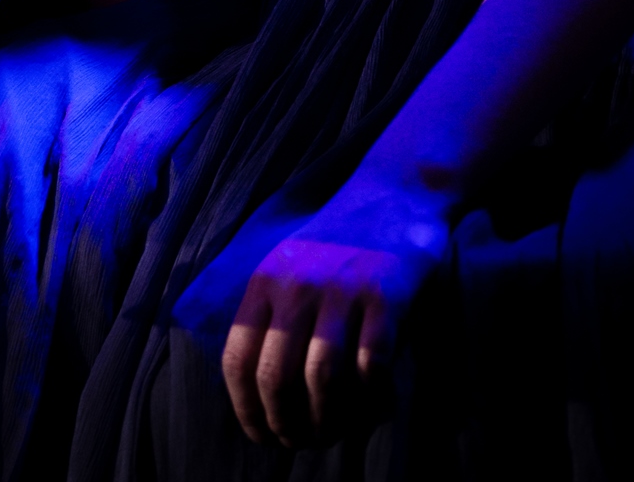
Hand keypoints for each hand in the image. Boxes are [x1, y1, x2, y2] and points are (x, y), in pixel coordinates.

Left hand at [220, 220, 442, 448]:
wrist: (395, 190)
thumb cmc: (339, 241)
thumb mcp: (288, 265)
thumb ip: (270, 316)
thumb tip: (259, 398)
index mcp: (266, 279)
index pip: (238, 360)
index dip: (247, 411)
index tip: (264, 437)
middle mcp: (298, 282)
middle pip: (276, 377)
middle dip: (288, 425)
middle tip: (305, 442)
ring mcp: (343, 286)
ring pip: (322, 377)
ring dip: (330, 419)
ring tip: (338, 432)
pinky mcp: (386, 292)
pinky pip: (374, 363)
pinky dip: (374, 396)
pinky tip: (378, 402)